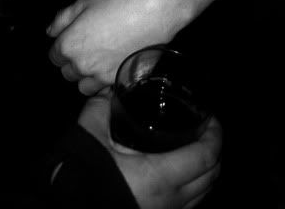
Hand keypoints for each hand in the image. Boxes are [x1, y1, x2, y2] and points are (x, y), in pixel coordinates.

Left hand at [47, 0, 179, 94]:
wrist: (152, 11)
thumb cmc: (118, 2)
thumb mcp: (84, 2)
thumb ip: (62, 19)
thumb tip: (51, 32)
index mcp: (70, 45)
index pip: (54, 56)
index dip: (62, 47)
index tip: (72, 39)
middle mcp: (83, 66)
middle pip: (68, 73)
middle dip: (74, 62)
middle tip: (88, 46)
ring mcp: (102, 76)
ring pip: (84, 86)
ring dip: (88, 76)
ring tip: (100, 60)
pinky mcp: (121, 82)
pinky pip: (105, 89)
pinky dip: (106, 81)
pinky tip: (114, 65)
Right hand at [78, 90, 221, 208]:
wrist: (68, 204)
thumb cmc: (83, 172)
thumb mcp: (92, 131)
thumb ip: (102, 104)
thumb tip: (111, 87)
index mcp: (160, 176)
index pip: (206, 156)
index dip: (215, 135)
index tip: (211, 117)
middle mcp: (171, 200)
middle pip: (212, 176)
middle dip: (214, 150)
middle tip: (205, 128)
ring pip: (203, 193)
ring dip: (206, 170)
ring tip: (196, 148)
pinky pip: (189, 205)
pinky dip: (194, 187)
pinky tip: (181, 172)